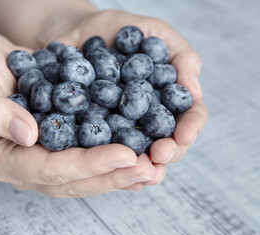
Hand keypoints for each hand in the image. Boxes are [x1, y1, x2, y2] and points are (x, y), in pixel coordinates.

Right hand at [0, 34, 157, 196]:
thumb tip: (29, 135)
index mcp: (5, 159)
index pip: (51, 169)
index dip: (89, 164)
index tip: (125, 154)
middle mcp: (26, 167)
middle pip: (74, 181)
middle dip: (113, 176)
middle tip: (150, 169)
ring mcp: (44, 159)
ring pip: (86, 176)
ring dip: (120, 174)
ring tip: (154, 169)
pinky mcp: (59, 147)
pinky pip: (90, 159)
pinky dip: (115, 161)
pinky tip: (141, 157)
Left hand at [42, 10, 207, 189]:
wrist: (74, 31)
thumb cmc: (116, 27)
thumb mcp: (152, 30)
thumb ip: (179, 54)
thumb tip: (195, 89)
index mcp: (166, 96)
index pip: (188, 116)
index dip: (189, 128)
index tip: (182, 136)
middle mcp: (146, 117)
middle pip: (166, 142)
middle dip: (167, 153)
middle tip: (158, 157)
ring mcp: (121, 127)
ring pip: (137, 153)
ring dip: (140, 166)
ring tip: (139, 171)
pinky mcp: (92, 132)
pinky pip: (102, 150)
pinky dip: (108, 163)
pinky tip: (109, 170)